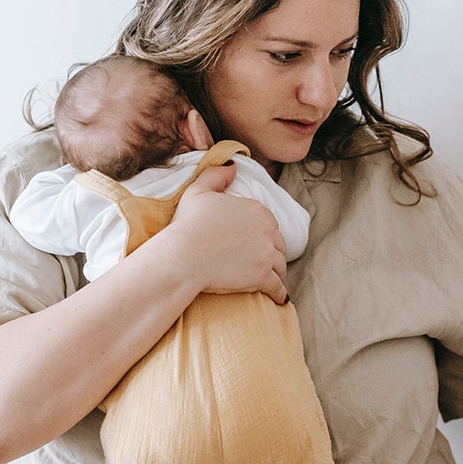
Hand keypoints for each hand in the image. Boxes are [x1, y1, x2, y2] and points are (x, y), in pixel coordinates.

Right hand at [156, 164, 288, 302]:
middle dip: (272, 253)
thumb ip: (217, 175)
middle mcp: (267, 229)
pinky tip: (279, 298)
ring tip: (270, 280)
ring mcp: (266, 254)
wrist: (182, 256)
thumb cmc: (187, 225)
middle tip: (263, 263)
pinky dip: (280, 293)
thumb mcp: (198, 191)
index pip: (269, 224)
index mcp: (256, 209)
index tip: (255, 243)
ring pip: (280, 266)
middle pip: (278, 244)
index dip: (263, 235)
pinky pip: (279, 288)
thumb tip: (233, 166)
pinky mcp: (263, 276)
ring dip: (276, 272)